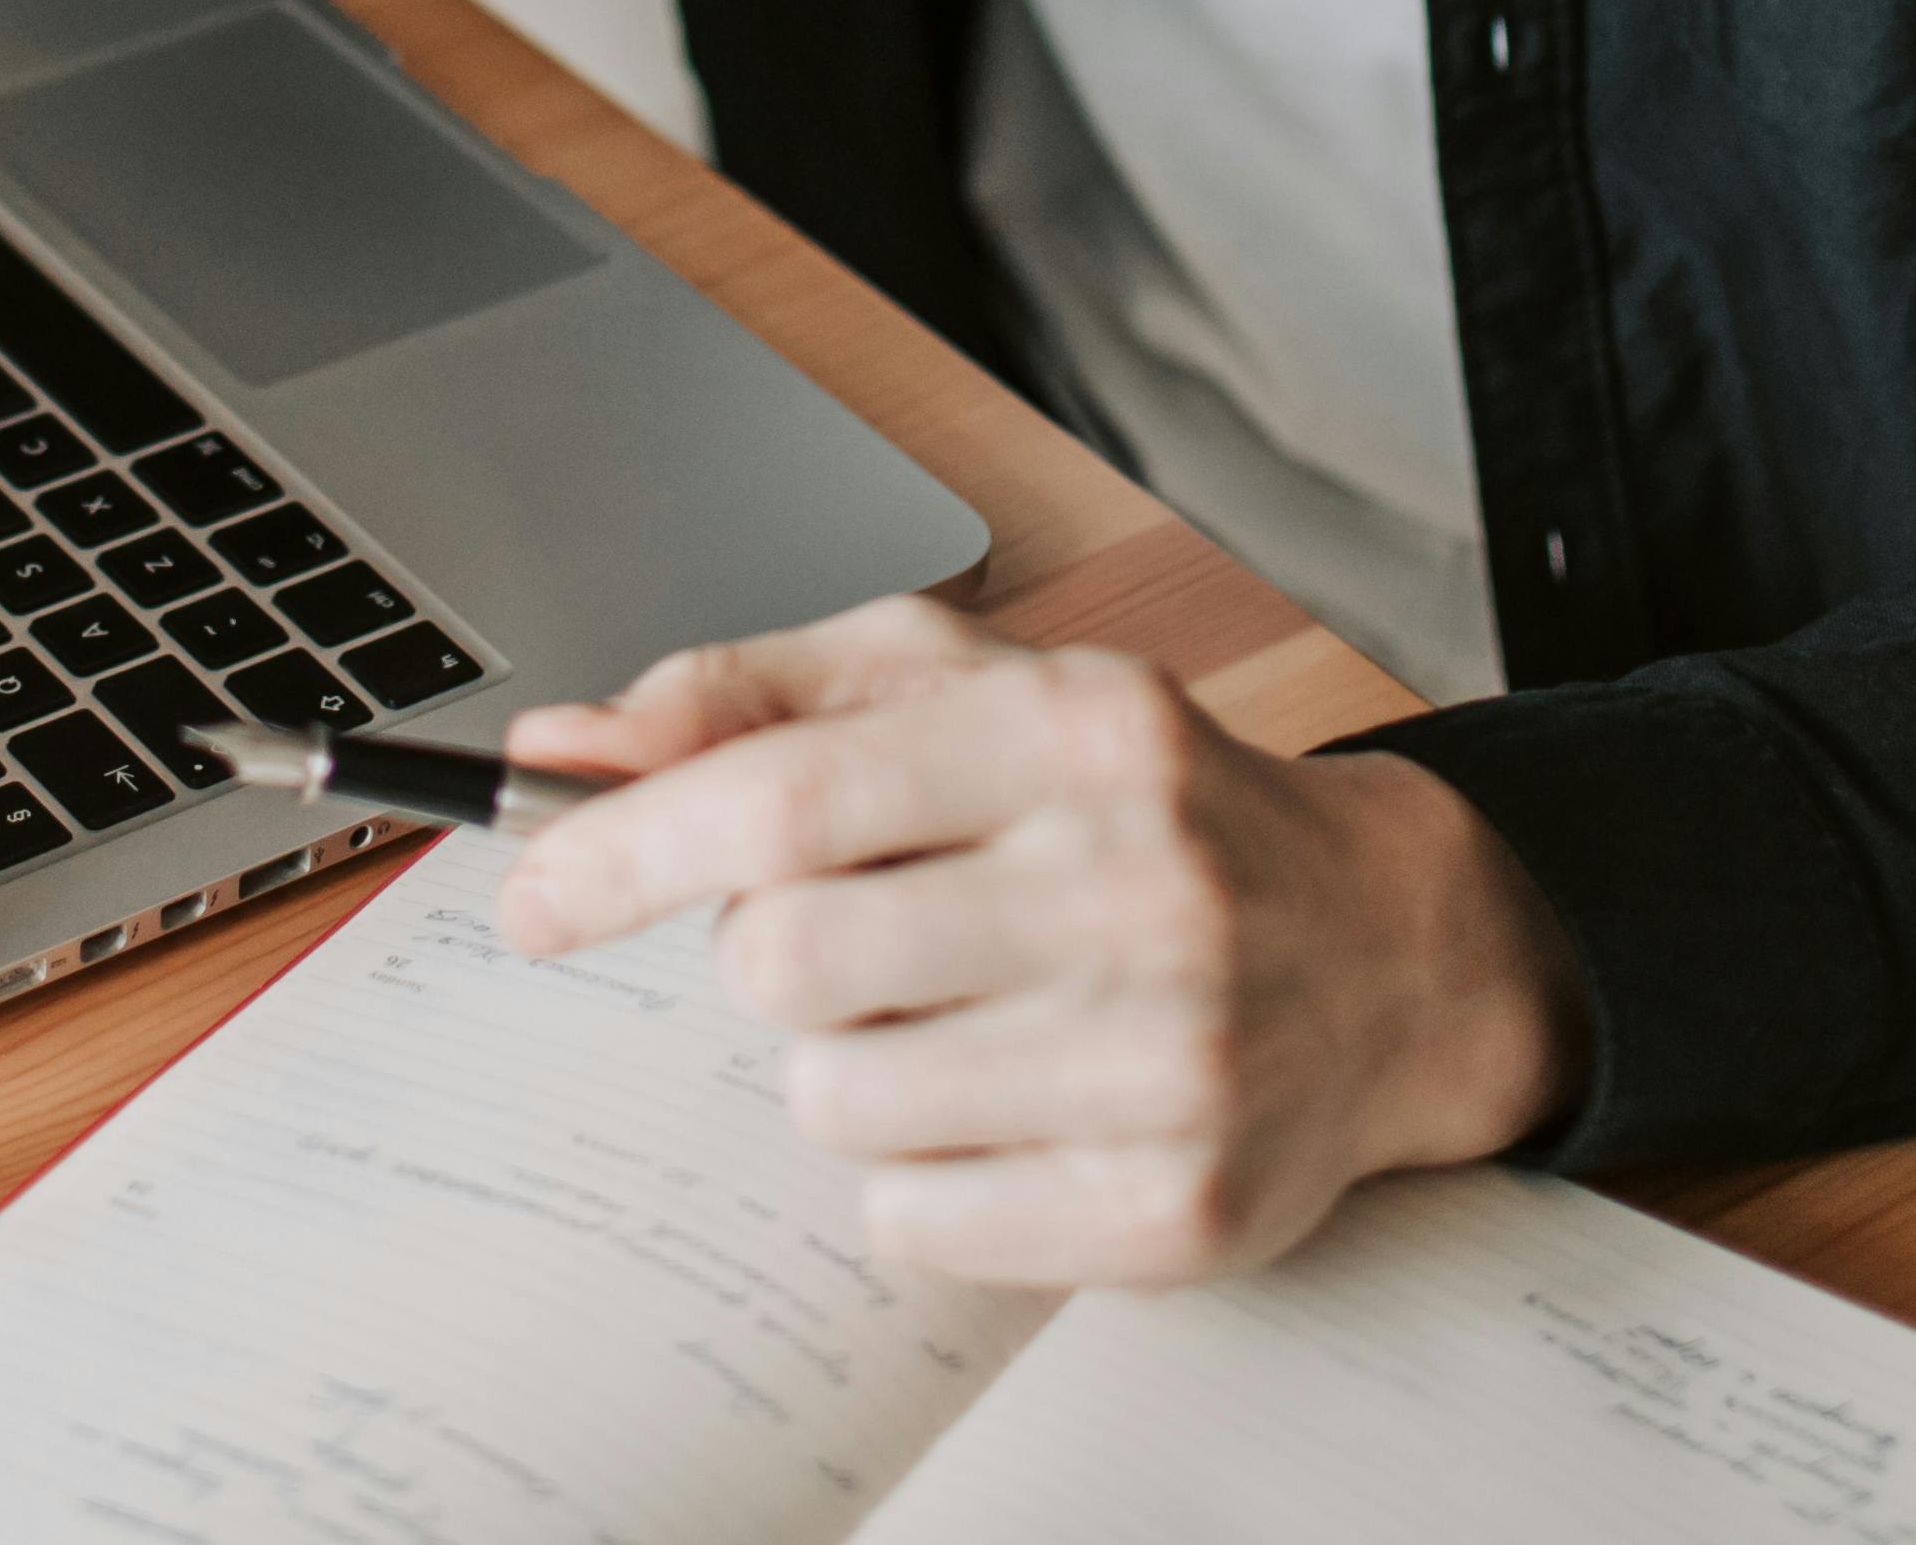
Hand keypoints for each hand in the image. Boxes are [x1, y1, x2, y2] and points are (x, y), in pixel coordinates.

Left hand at [490, 597, 1589, 1287]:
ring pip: (837, 1104)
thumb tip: (561, 749)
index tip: (529, 894)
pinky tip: (1018, 1108)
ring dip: (853, 1071)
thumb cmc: (1138, 807)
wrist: (1386, 949)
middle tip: (871, 937)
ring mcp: (1170, 1060)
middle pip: (786, 966)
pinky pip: (912, 1222)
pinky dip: (923, 1177)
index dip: (624, 850)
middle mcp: (1140, 884)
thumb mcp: (966, 693)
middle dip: (778, 962)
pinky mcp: (1180, 1209)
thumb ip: (754, 698)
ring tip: (967, 1018)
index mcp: (1079, 728)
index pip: (785, 798)